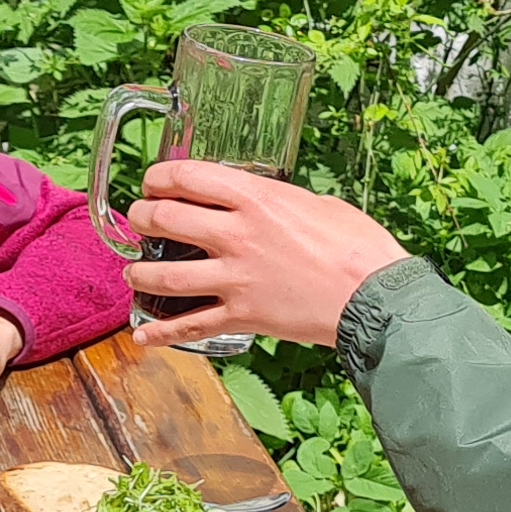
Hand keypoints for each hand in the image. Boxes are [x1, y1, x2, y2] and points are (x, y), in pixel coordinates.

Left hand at [118, 160, 406, 348]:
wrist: (375, 296)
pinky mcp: (242, 316)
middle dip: (141, 217)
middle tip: (139, 220)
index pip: (187, 176)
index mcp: (256, 199)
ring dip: (140, 273)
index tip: (153, 182)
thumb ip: (279, 201)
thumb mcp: (316, 203)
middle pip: (164, 219)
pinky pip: (190, 326)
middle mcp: (236, 236)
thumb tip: (264, 201)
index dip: (158, 177)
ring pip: (164, 275)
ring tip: (135, 272)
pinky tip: (143, 335)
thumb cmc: (358, 245)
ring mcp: (235, 278)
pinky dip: (161, 333)